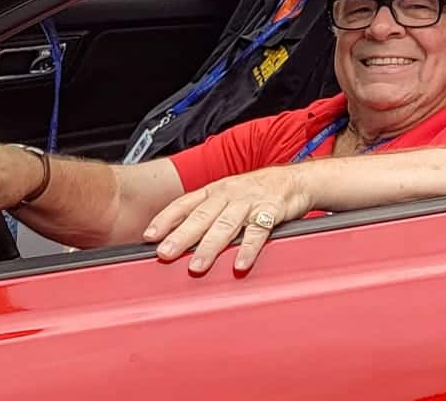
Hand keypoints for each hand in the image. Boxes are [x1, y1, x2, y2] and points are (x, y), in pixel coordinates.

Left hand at [143, 167, 314, 274]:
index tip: (149, 236)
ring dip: (210, 246)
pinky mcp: (272, 210)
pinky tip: (240, 264)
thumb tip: (177, 236)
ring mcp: (250, 202)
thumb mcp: (228, 195)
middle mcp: (229, 195)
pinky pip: (258, 231)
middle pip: (201, 216)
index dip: (166, 219)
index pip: (185, 204)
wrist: (296, 179)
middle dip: (181, 236)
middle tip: (165, 253)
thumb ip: (205, 213)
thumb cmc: (258, 190)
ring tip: (196, 266)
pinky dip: (248, 248)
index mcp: (215, 191)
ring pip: (226, 225)